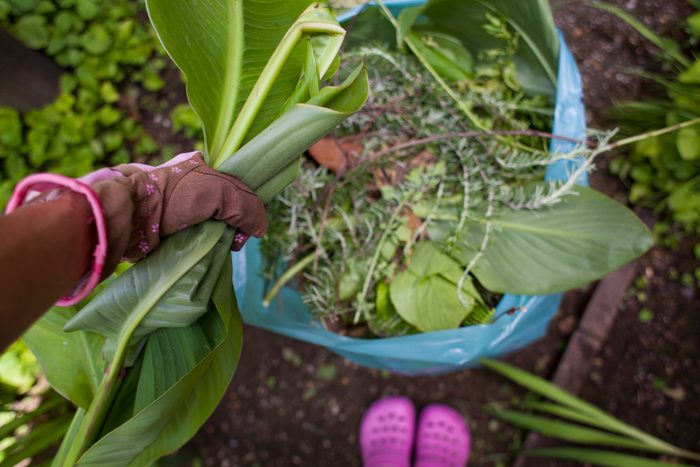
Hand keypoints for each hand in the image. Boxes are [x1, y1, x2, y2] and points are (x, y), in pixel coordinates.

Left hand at [84, 151, 266, 276]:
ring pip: (218, 229)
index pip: (240, 187)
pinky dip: (208, 251)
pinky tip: (208, 255)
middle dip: (237, 227)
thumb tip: (260, 229)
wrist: (128, 216)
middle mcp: (195, 189)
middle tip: (233, 240)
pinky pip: (201, 243)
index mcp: (204, 168)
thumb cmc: (172, 196)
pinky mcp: (174, 235)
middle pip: (231, 211)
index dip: (250, 205)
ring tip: (219, 249)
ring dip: (223, 241)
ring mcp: (184, 213)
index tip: (249, 223)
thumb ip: (247, 205)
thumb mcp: (218, 190)